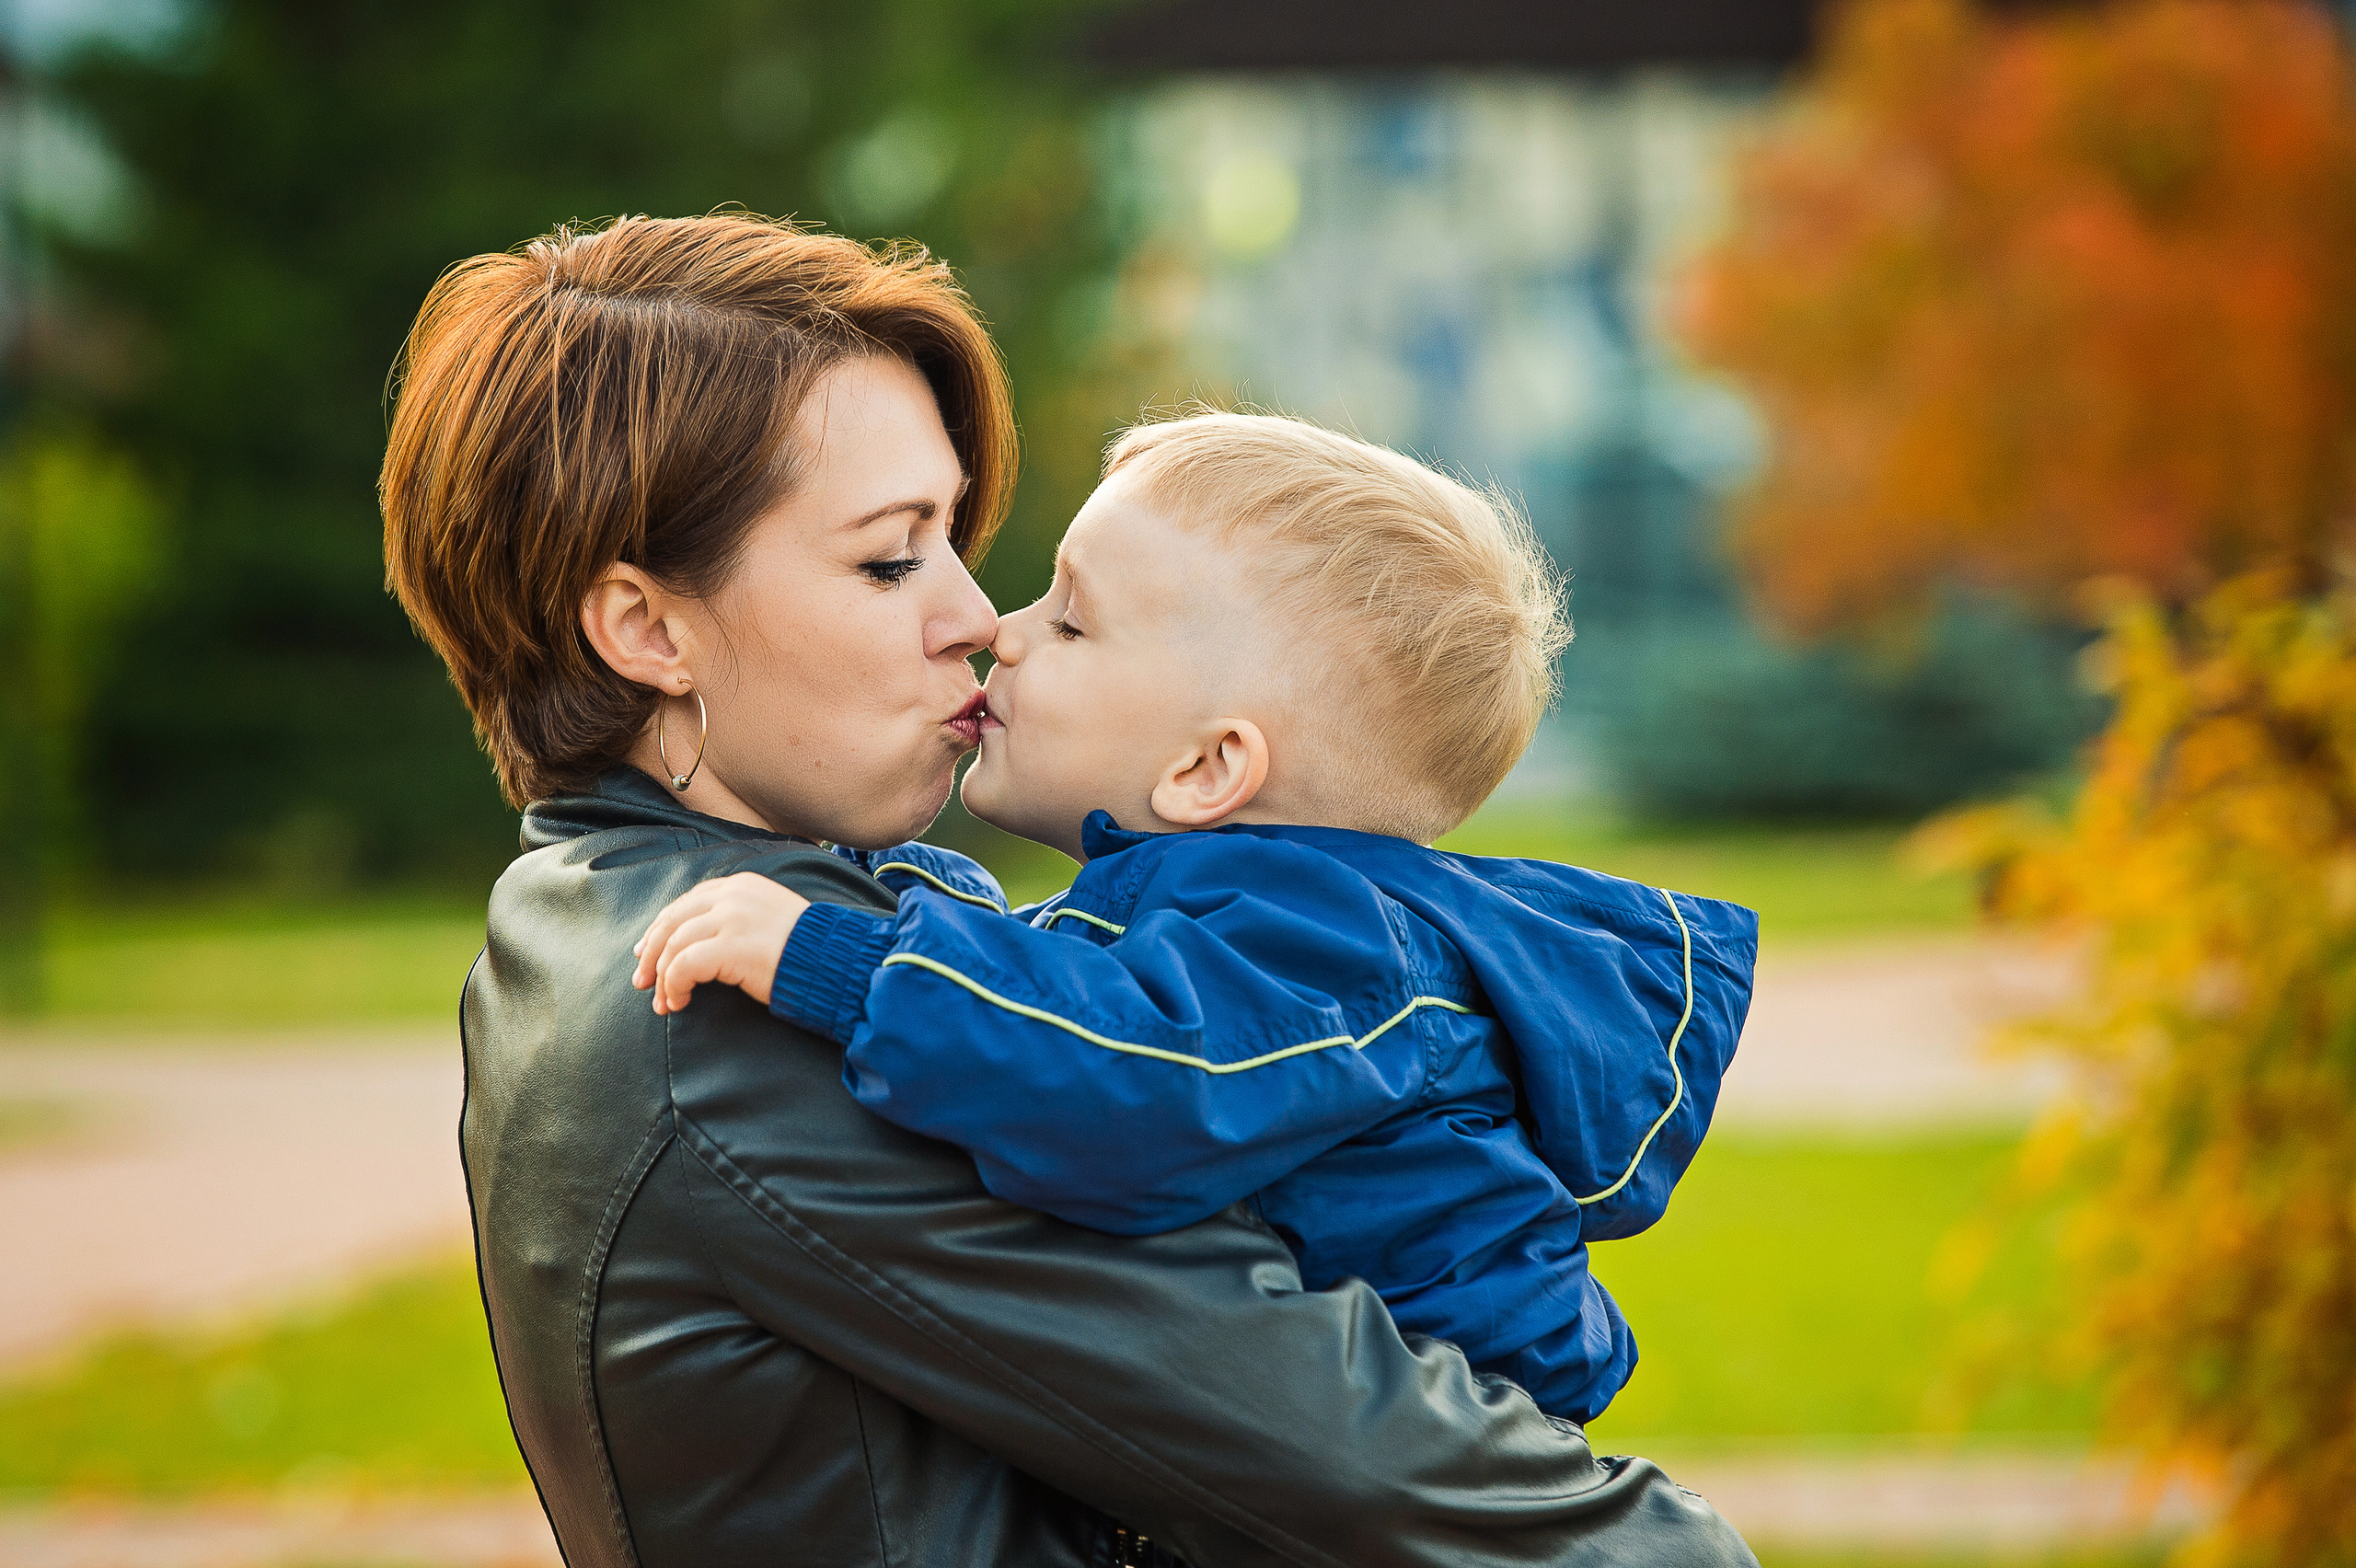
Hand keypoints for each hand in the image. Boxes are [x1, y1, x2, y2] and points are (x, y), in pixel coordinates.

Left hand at [631, 872, 810, 1015]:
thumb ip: (738, 917)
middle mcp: (733, 896)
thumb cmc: (807, 951)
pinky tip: (680, 1002)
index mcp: (742, 885)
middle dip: (652, 953)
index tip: (648, 952)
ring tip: (664, 1002)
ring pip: (673, 944)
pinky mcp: (731, 947)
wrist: (835, 963)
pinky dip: (674, 985)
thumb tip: (699, 941)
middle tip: (643, 981)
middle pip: (672, 920)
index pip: (687, 902)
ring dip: (662, 976)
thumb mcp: (770, 919)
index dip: (661, 927)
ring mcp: (731, 919)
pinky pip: (684, 965)